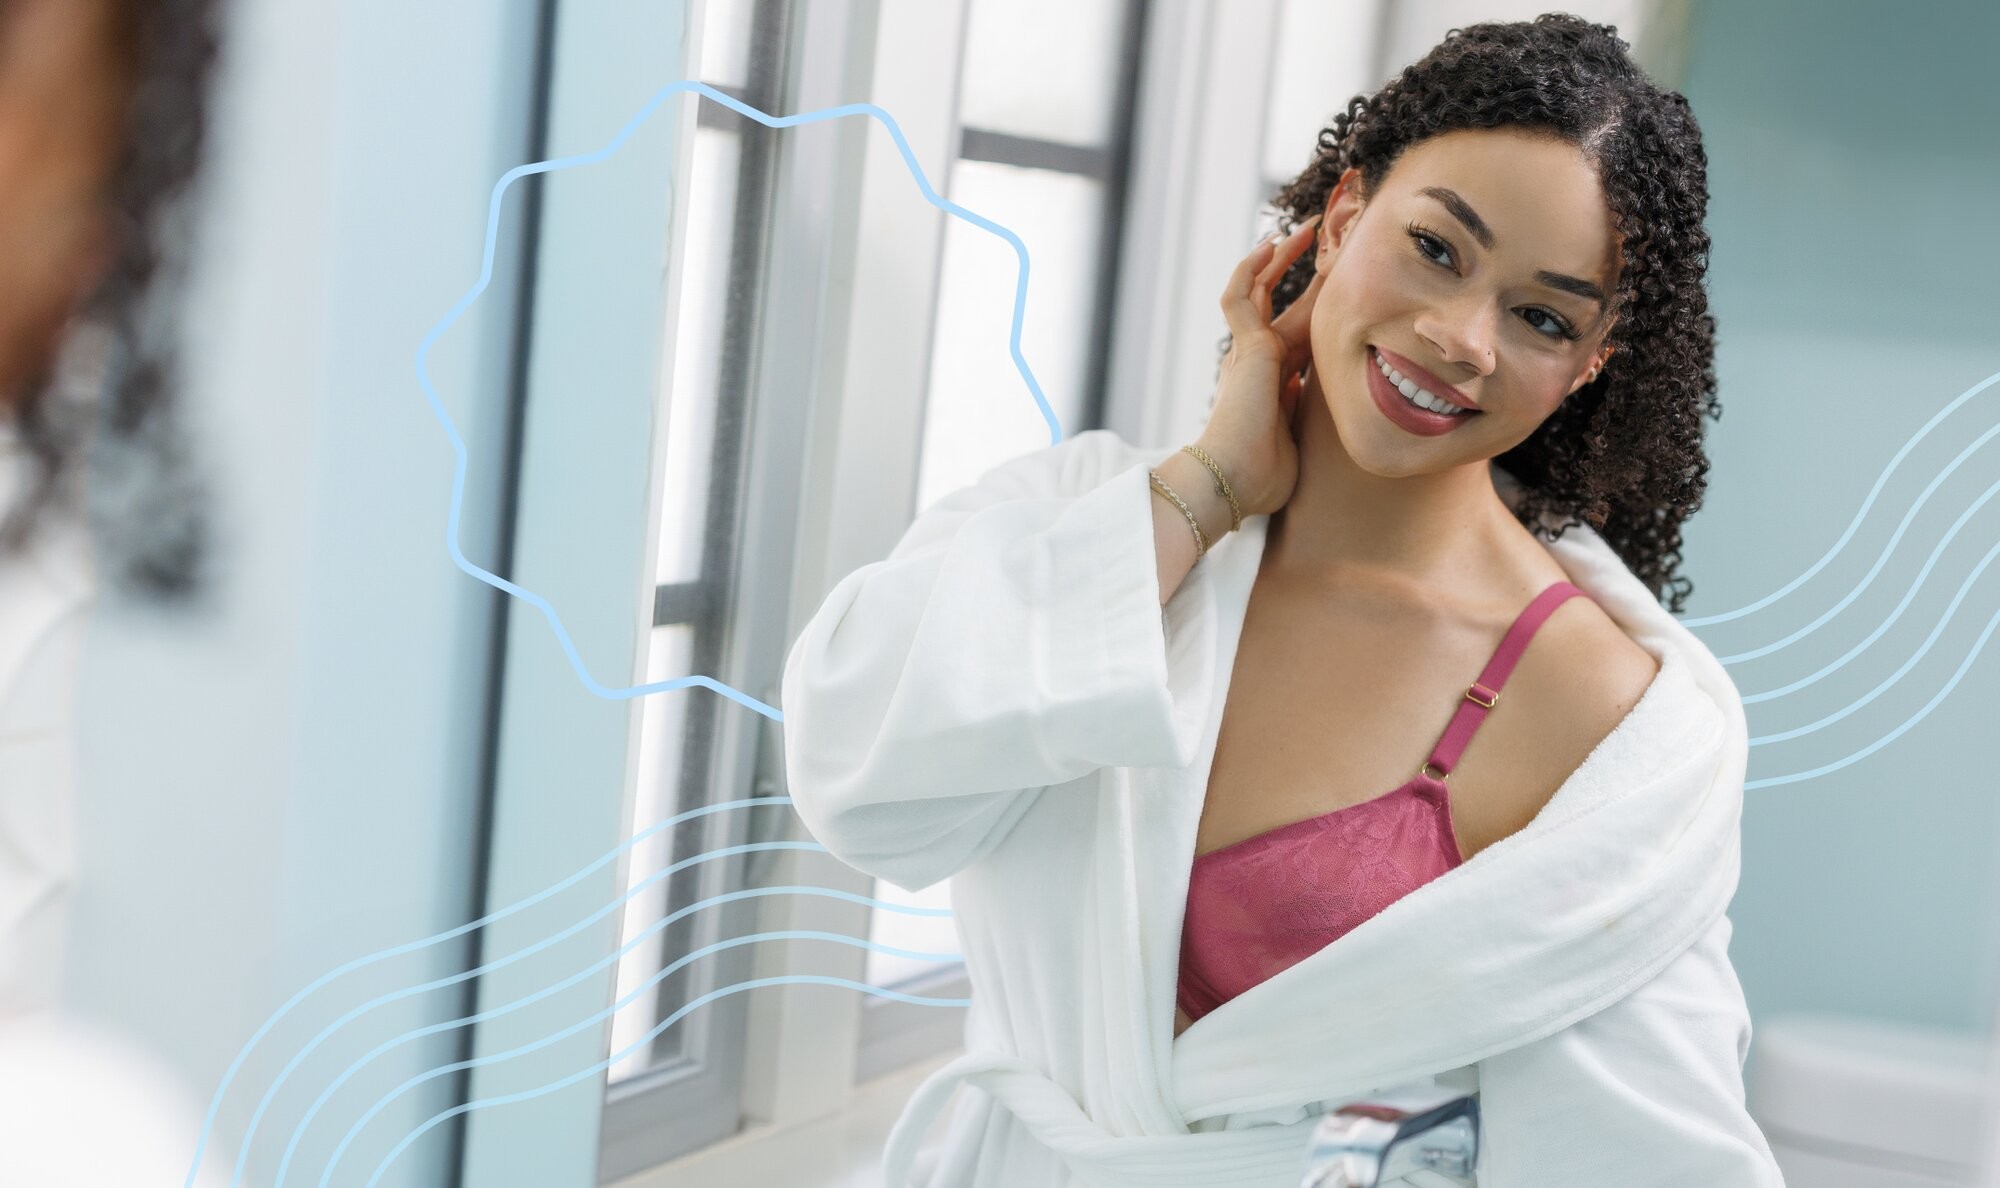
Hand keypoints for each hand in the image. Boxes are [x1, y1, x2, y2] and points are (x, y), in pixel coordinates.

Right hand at [1196, 217, 1328, 518]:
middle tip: (1322, 239)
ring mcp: (1247, 352)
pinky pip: (1238, 297)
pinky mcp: (1244, 347)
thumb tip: (1343, 405)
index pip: (1297, 330)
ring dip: (1277, 259)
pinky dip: (1250, 270)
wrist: (1231, 480)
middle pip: (1277, 302)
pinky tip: (1270, 246)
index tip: (1336, 283)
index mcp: (1275, 380)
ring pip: (1257, 291)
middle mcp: (1257, 360)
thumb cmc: (1264, 474)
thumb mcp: (1306, 438)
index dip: (1315, 305)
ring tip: (1301, 232)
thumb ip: (1318, 418)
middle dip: (1297, 270)